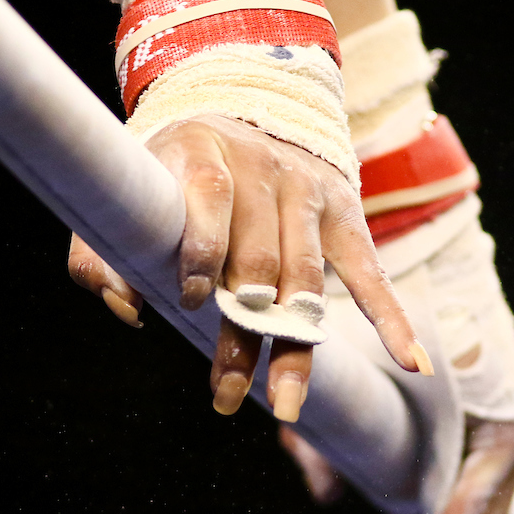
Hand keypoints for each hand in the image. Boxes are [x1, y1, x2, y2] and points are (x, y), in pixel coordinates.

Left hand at [68, 114, 428, 420]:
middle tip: (227, 395)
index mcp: (204, 156)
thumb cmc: (176, 173)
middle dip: (244, 332)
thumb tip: (127, 310)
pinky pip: (369, 272)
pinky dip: (390, 318)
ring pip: (306, 280)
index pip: (210, 203)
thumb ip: (101, 250)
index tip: (190, 302)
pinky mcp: (343, 213)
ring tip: (285, 406)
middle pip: (259, 261)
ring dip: (297, 347)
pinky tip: (412, 363)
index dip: (202, 253)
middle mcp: (262, 170)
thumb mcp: (131, 190)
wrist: (245, 107)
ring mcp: (308, 193)